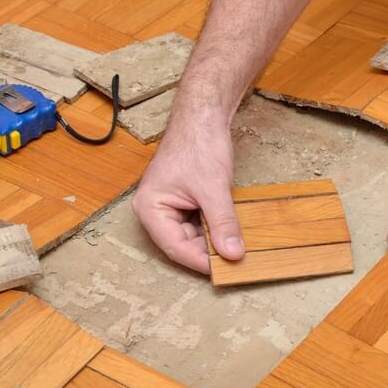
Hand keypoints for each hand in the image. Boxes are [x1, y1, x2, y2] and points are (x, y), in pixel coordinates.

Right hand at [132, 113, 243, 272]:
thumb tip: (233, 254)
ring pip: (193, 236)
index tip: (225, 271)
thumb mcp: (214, 189)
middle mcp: (155, 210)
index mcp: (150, 208)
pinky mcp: (185, 201)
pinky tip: (232, 232)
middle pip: (183, 244)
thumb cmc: (199, 144)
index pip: (175, 247)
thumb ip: (223, 223)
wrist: (204, 116)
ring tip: (237, 247)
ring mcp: (170, 206)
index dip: (201, 261)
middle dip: (209, 252)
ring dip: (214, 241)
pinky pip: (199, 223)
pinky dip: (215, 228)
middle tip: (235, 262)